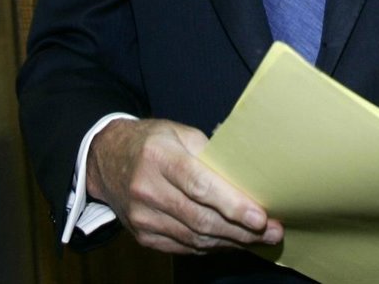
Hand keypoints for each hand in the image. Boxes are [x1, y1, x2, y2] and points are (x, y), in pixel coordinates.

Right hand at [85, 117, 283, 254]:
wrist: (106, 159)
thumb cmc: (151, 142)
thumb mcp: (179, 133)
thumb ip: (210, 153)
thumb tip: (245, 177)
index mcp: (158, 156)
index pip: (199, 185)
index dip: (231, 204)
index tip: (260, 216)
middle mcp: (147, 189)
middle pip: (200, 217)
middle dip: (241, 229)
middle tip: (272, 231)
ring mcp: (143, 217)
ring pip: (194, 236)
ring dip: (231, 241)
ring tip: (259, 239)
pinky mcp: (143, 235)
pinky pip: (183, 246)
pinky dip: (211, 246)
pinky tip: (231, 241)